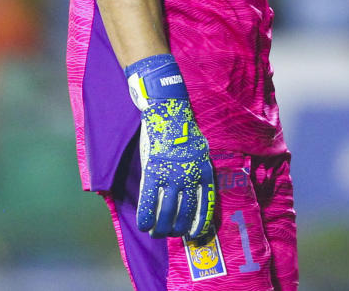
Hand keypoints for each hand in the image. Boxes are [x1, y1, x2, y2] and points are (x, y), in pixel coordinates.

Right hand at [126, 54, 215, 238]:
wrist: (169, 113)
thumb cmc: (185, 132)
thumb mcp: (201, 153)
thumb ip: (199, 172)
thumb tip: (197, 192)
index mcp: (204, 174)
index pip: (205, 208)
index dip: (199, 225)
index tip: (195, 235)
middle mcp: (189, 178)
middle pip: (185, 215)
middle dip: (178, 230)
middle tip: (172, 233)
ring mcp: (170, 176)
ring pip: (166, 213)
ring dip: (161, 228)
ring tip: (157, 233)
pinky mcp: (153, 172)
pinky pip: (148, 202)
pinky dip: (145, 217)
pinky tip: (144, 225)